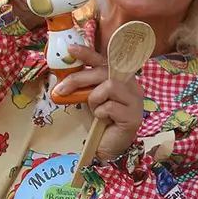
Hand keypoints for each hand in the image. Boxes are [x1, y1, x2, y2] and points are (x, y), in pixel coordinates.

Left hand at [56, 43, 143, 160]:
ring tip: (94, 110)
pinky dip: (100, 113)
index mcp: (121, 79)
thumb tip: (64, 71)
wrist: (104, 149)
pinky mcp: (134, 116)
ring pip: (110, 85)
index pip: (105, 61)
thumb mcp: (88, 98)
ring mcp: (136, 101)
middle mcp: (132, 86)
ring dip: (94, 98)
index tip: (70, 49)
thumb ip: (84, 84)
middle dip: (79, 79)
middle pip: (104, 71)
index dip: (88, 53)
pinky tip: (102, 120)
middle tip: (61, 89)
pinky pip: (110, 106)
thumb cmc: (97, 123)